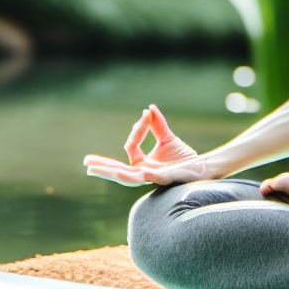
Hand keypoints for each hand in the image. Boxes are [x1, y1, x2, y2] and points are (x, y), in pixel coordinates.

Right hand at [84, 105, 222, 186]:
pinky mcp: (168, 179)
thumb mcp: (167, 138)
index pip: (130, 148)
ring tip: (107, 172)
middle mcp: (145, 172)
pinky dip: (149, 175)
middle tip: (86, 163)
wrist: (202, 166)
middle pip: (120, 171)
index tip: (145, 115)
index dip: (136, 131)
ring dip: (120, 175)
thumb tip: (148, 109)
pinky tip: (143, 171)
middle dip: (103, 167)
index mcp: (143, 164)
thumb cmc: (183, 158)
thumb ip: (157, 125)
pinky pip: (157, 178)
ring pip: (133, 178)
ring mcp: (155, 177)